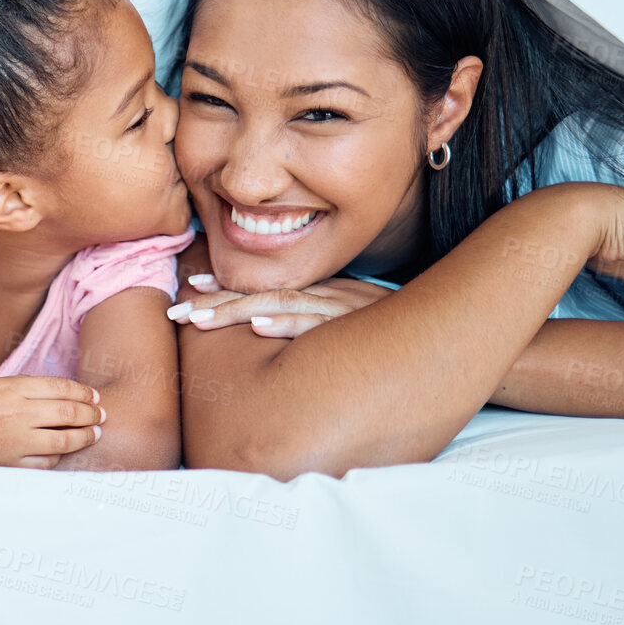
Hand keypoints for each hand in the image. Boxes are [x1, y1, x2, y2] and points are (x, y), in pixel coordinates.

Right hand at [0, 376, 103, 468]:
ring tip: (93, 434)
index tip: (93, 396)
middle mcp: (16, 413)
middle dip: (91, 414)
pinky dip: (59, 457)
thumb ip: (21, 390)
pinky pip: (45, 464)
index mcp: (10, 388)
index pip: (61, 387)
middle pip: (69, 413)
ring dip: (83, 437)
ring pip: (64, 441)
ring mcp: (14, 442)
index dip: (83, 392)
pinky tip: (63, 453)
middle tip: (102, 415)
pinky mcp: (8, 465)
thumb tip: (58, 397)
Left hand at [170, 277, 395, 338]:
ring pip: (279, 305)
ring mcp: (338, 309)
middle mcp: (324, 296)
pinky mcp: (355, 325)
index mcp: (319, 294)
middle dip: (214, 304)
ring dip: (236, 312)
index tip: (189, 291)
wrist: (448, 330)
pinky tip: (260, 328)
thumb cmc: (398, 334)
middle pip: (260, 295)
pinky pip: (317, 323)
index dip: (225, 290)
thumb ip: (321, 323)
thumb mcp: (355, 322)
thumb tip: (278, 335)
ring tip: (200, 320)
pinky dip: (287, 325)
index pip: (264, 289)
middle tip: (175, 315)